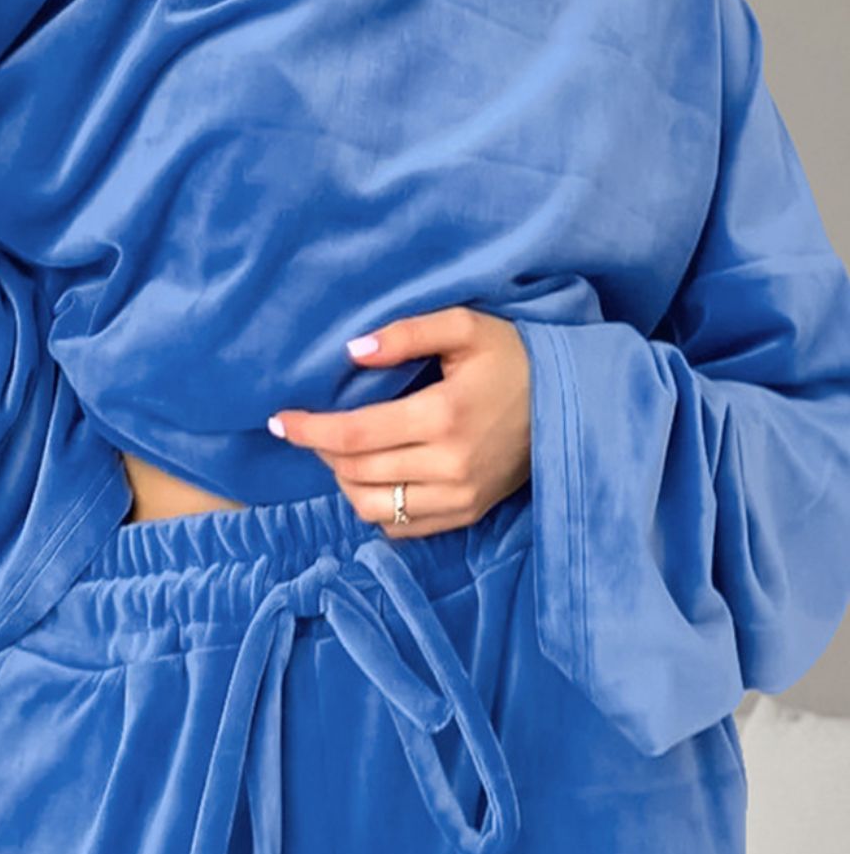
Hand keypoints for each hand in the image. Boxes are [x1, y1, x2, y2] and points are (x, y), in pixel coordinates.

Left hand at [267, 306, 531, 537]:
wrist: (573, 402)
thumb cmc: (514, 357)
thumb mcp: (464, 326)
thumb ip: (405, 333)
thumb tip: (351, 352)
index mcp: (444, 415)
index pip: (353, 435)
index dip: (309, 430)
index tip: (280, 421)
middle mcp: (449, 465)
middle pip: (356, 472)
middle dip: (322, 451)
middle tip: (314, 427)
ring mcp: (460, 497)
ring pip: (372, 507)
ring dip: (344, 482)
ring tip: (342, 453)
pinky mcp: (468, 515)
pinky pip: (401, 528)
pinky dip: (375, 506)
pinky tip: (373, 477)